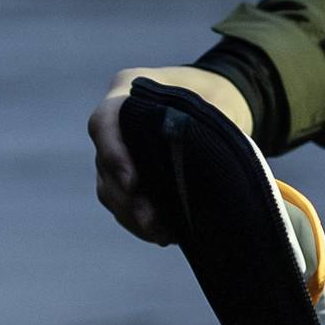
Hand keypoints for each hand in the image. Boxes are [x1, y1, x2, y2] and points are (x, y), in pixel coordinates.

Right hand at [89, 66, 254, 243]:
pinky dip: (139, 220)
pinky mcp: (128, 175)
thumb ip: (202, 127)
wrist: (219, 103)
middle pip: (104, 164)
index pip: (105, 122)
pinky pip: (123, 203)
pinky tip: (163, 234)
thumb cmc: (217, 96)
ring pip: (110, 189)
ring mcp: (118, 149)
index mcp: (128, 90)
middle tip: (151, 221)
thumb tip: (200, 168)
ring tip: (161, 234)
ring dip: (132, 216)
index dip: (114, 154)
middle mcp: (115, 122)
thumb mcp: (215, 101)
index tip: (134, 183)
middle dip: (126, 198)